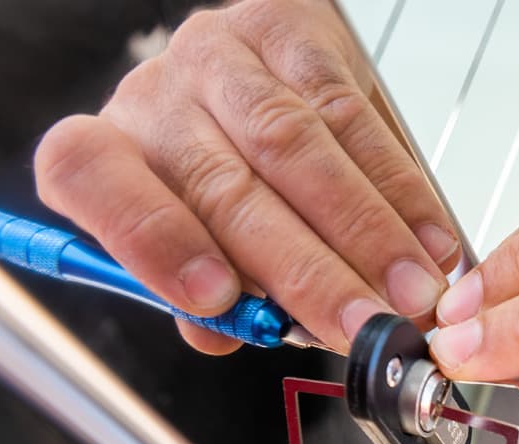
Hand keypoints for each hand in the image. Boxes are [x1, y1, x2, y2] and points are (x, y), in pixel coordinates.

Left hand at [34, 0, 458, 353]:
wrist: (269, 82)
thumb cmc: (231, 180)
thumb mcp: (208, 244)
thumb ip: (213, 300)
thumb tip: (227, 336)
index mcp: (107, 155)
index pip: (90, 177)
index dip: (151, 238)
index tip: (214, 299)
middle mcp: (153, 99)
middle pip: (224, 186)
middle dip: (308, 269)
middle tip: (363, 325)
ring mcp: (220, 59)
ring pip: (296, 147)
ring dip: (368, 233)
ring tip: (410, 292)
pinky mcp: (291, 32)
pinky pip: (354, 114)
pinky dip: (400, 189)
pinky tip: (428, 237)